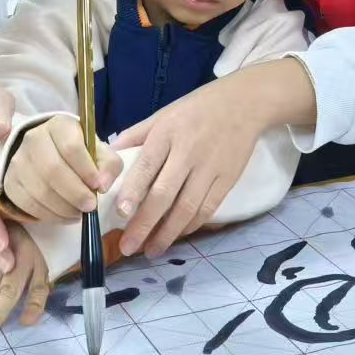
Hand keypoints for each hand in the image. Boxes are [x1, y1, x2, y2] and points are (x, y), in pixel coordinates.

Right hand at [4, 116, 121, 221]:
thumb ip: (109, 165)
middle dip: (76, 193)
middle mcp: (34, 139)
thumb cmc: (79, 153)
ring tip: (80, 212)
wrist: (50, 154)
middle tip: (91, 206)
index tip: (99, 186)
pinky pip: (28, 204)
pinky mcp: (10, 183)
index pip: (70, 146)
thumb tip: (103, 185)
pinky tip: (65, 215)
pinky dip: (50, 215)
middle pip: (52, 170)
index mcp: (59, 125)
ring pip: (40, 190)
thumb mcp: (99, 151)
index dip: (86, 170)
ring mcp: (18, 161)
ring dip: (64, 208)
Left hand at [112, 60, 312, 257]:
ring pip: (187, 208)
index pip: (147, 166)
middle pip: (165, 194)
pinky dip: (191, 225)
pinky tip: (177, 235)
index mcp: (167, 133)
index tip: (120, 213)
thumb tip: (109, 153)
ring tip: (152, 250)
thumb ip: (137, 134)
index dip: (133, 191)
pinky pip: (207, 209)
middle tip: (129, 247)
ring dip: (168, 233)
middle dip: (145, 224)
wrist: (244, 103)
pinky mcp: (227, 180)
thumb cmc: (197, 108)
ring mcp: (210, 168)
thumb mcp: (164, 114)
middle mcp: (188, 152)